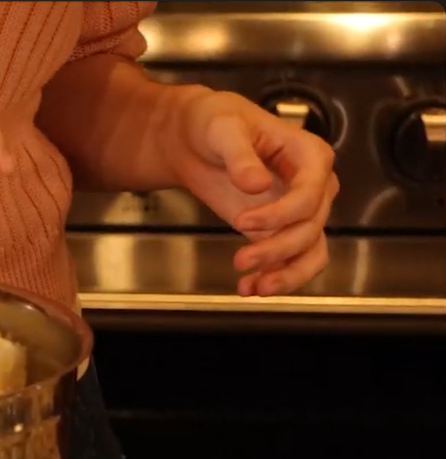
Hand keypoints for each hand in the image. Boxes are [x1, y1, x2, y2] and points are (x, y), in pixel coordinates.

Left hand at [164, 89, 337, 296]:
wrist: (193, 139)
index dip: (281, 213)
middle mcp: (313, 185)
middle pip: (310, 227)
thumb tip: (257, 184)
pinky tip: (250, 287)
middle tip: (240, 261)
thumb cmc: (214, 122)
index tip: (243, 222)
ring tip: (252, 287)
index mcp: (309, 154)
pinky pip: (292, 260)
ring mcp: (299, 211)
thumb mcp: (223, 128)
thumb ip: (240, 155)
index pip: (310, 192)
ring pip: (310, 251)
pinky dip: (278, 277)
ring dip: (285, 274)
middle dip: (277, 249)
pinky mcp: (279, 230)